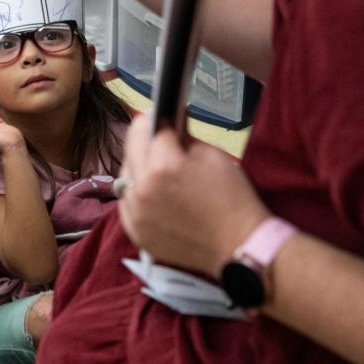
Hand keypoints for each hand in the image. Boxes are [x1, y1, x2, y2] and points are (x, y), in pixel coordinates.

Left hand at [118, 113, 271, 275]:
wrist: (239, 244)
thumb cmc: (232, 197)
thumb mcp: (212, 155)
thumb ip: (184, 137)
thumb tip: (170, 123)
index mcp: (163, 166)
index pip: (148, 129)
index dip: (158, 120)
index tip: (163, 119)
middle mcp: (142, 189)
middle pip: (131, 150)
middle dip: (144, 140)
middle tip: (159, 141)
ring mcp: (136, 214)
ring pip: (125, 178)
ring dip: (137, 168)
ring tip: (156, 170)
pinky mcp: (136, 232)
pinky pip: (126, 204)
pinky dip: (136, 195)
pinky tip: (152, 193)